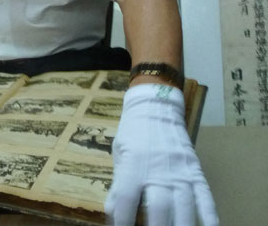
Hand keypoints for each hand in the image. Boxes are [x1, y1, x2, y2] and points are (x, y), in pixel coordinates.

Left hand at [105, 84, 217, 225]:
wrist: (156, 107)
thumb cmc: (133, 132)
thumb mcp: (119, 154)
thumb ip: (118, 183)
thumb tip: (112, 211)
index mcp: (134, 165)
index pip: (126, 199)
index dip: (122, 219)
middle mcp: (158, 171)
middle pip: (159, 209)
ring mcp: (180, 172)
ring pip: (184, 208)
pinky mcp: (195, 171)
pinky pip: (205, 198)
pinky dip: (209, 216)